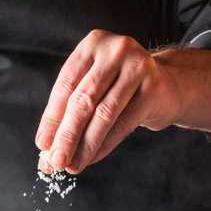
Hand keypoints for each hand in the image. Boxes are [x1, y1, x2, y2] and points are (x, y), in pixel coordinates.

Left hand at [36, 29, 210, 172]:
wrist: (168, 85)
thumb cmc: (120, 88)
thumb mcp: (93, 87)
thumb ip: (69, 110)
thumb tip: (46, 145)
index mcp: (92, 44)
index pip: (65, 85)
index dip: (52, 118)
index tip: (42, 145)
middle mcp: (115, 50)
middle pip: (83, 100)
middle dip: (67, 135)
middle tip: (56, 161)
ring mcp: (138, 66)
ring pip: (104, 114)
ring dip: (85, 145)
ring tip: (73, 165)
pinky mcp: (154, 87)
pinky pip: (123, 124)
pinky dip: (104, 145)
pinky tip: (91, 158)